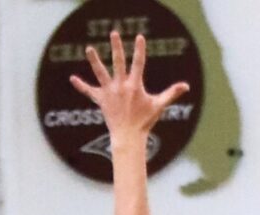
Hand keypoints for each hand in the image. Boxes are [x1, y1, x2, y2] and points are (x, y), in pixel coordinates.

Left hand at [70, 31, 188, 141]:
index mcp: (135, 86)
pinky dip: (81, 86)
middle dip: (116, 47)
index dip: (139, 50)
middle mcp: (121, 86)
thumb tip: (186, 86)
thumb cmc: (144, 122)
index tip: (139, 37)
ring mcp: (110, 92)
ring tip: (89, 48)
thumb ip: (171, 93)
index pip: (139, 64)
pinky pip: (89, 92)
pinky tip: (72, 79)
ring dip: (94, 61)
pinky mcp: (101, 100)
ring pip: (101, 73)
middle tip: (114, 33)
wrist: (129, 137)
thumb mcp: (159, 106)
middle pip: (118, 63)